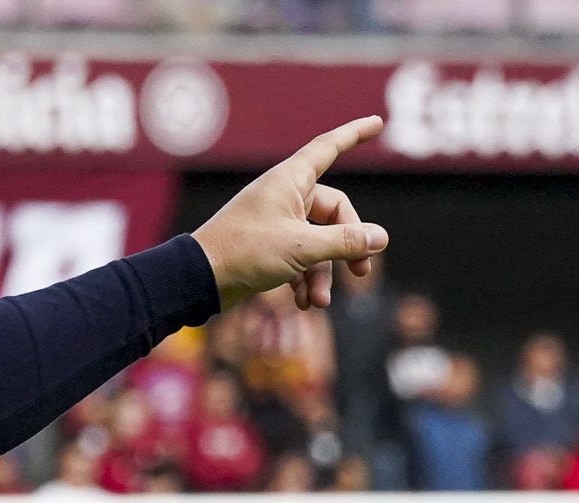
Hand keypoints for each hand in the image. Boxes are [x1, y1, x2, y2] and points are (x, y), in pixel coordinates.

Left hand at [191, 116, 389, 312]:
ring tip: (320, 302)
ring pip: (317, 242)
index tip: (376, 122)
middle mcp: (283, 196)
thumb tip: (381, 238)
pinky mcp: (267, 247)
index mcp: (289, 180)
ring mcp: (275, 222)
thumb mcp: (302, 247)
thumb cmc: (244, 252)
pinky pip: (298, 258)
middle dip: (347, 246)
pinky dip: (304, 279)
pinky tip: (305, 304)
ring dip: (322, 273)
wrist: (197, 279)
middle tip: (361, 273)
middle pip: (333, 212)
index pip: (328, 148)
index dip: (354, 134)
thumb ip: (344, 242)